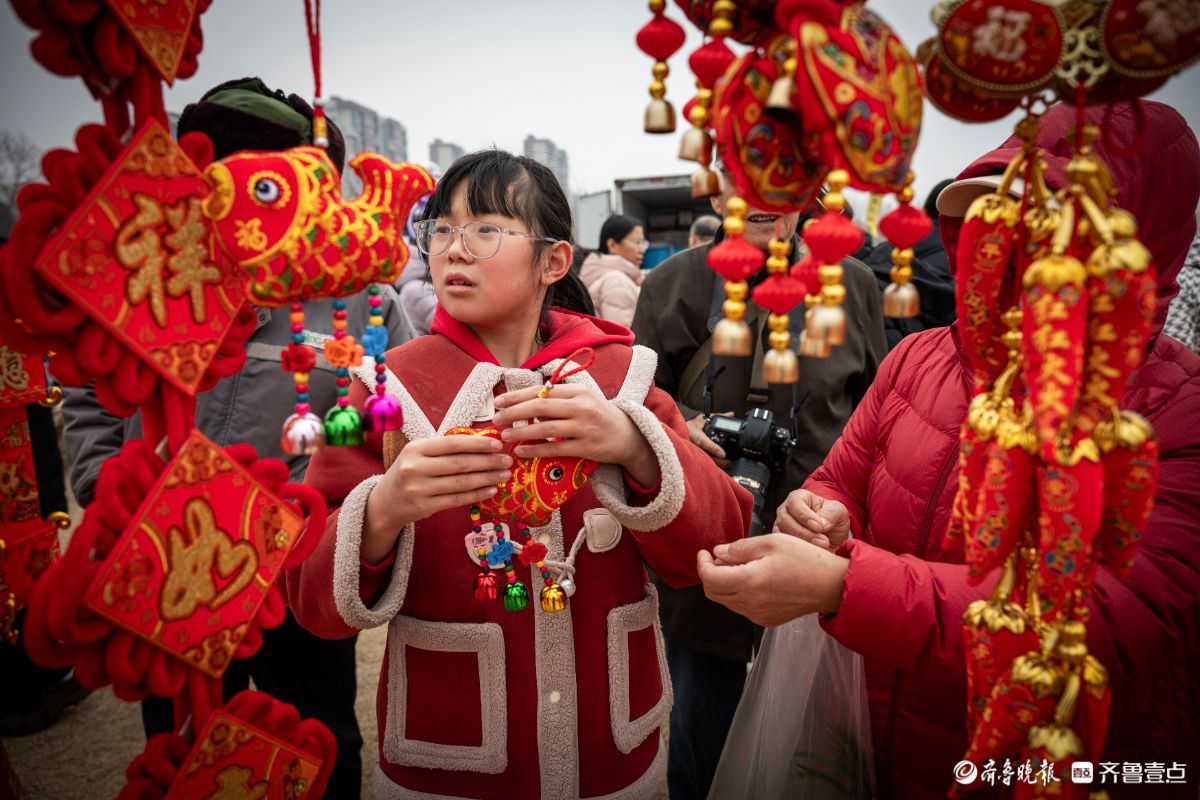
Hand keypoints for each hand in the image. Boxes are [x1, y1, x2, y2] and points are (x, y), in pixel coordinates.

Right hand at [363, 435, 511, 563]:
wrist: (386, 502)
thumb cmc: (409, 472)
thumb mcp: (419, 454)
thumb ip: (444, 449)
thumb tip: (483, 442)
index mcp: (416, 448)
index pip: (452, 444)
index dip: (477, 444)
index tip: (498, 444)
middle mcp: (415, 468)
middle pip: (460, 464)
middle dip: (488, 461)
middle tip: (507, 460)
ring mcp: (419, 489)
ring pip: (461, 483)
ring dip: (487, 478)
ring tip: (504, 474)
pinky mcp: (424, 507)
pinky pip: (457, 500)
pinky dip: (477, 494)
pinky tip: (491, 490)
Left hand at [492, 383, 659, 486]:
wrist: (627, 436)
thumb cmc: (598, 416)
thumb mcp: (582, 400)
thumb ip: (557, 399)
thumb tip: (525, 404)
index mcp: (577, 391)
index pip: (541, 391)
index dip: (517, 396)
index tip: (498, 402)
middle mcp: (581, 406)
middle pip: (540, 406)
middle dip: (514, 413)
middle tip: (496, 419)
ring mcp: (584, 427)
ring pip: (545, 428)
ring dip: (521, 432)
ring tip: (504, 436)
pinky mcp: (586, 447)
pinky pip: (555, 448)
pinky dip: (536, 450)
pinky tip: (521, 451)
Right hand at [686, 413, 729, 467]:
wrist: (680, 431)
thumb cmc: (692, 426)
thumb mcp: (704, 419)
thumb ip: (718, 417)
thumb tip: (731, 414)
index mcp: (694, 435)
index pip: (703, 442)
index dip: (714, 448)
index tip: (723, 454)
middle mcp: (693, 445)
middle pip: (706, 455)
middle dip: (718, 460)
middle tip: (729, 461)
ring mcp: (693, 452)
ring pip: (705, 461)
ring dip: (717, 464)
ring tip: (728, 463)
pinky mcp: (694, 457)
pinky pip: (704, 462)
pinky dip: (714, 464)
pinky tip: (722, 464)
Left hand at [696, 534, 847, 625]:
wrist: (831, 585)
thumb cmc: (805, 559)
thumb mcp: (772, 542)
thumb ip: (740, 548)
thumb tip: (717, 553)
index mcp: (750, 581)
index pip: (710, 578)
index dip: (702, 564)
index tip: (705, 552)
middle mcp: (751, 603)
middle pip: (712, 593)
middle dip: (710, 574)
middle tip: (720, 557)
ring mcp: (758, 615)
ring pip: (726, 601)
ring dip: (724, 583)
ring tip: (741, 565)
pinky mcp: (766, 620)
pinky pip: (741, 607)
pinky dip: (738, 593)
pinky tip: (754, 579)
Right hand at [773, 489, 850, 550]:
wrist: (832, 535)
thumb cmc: (832, 518)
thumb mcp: (838, 511)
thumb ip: (830, 514)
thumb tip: (821, 524)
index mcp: (798, 498)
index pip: (795, 503)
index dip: (805, 516)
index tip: (820, 527)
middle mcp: (785, 510)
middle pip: (785, 520)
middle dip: (805, 533)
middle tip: (824, 542)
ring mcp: (780, 526)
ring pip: (783, 535)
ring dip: (802, 544)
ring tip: (821, 548)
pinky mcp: (782, 542)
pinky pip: (784, 547)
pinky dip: (797, 552)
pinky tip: (812, 553)